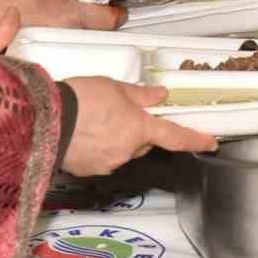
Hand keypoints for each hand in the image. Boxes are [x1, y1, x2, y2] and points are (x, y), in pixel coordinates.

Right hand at [0, 0, 124, 47]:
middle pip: (101, 35)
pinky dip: (75, 46)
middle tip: (107, 18)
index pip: (108, 19)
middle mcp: (70, 37)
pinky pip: (71, 52)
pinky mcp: (49, 57)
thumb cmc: (14, 3)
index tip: (122, 11)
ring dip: (91, 38)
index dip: (119, 15)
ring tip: (90, 28)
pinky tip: (71, 40)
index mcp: (72, 18)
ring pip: (86, 45)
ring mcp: (60, 50)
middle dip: (106, 27)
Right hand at [60, 77, 218, 175]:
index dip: (196, 139)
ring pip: (123, 151)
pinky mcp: (90, 171)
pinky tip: (84, 133)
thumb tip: (160, 96)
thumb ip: (140, 95)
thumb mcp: (115, 87)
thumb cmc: (83, 97)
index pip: (176, 137)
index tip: (212, 142)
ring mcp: (109, 164)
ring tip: (96, 119)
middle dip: (140, 130)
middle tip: (121, 111)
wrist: (45, 119)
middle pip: (144, 143)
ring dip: (118, 138)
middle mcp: (128, 151)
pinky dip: (100, 147)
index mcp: (139, 129)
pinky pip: (103, 158)